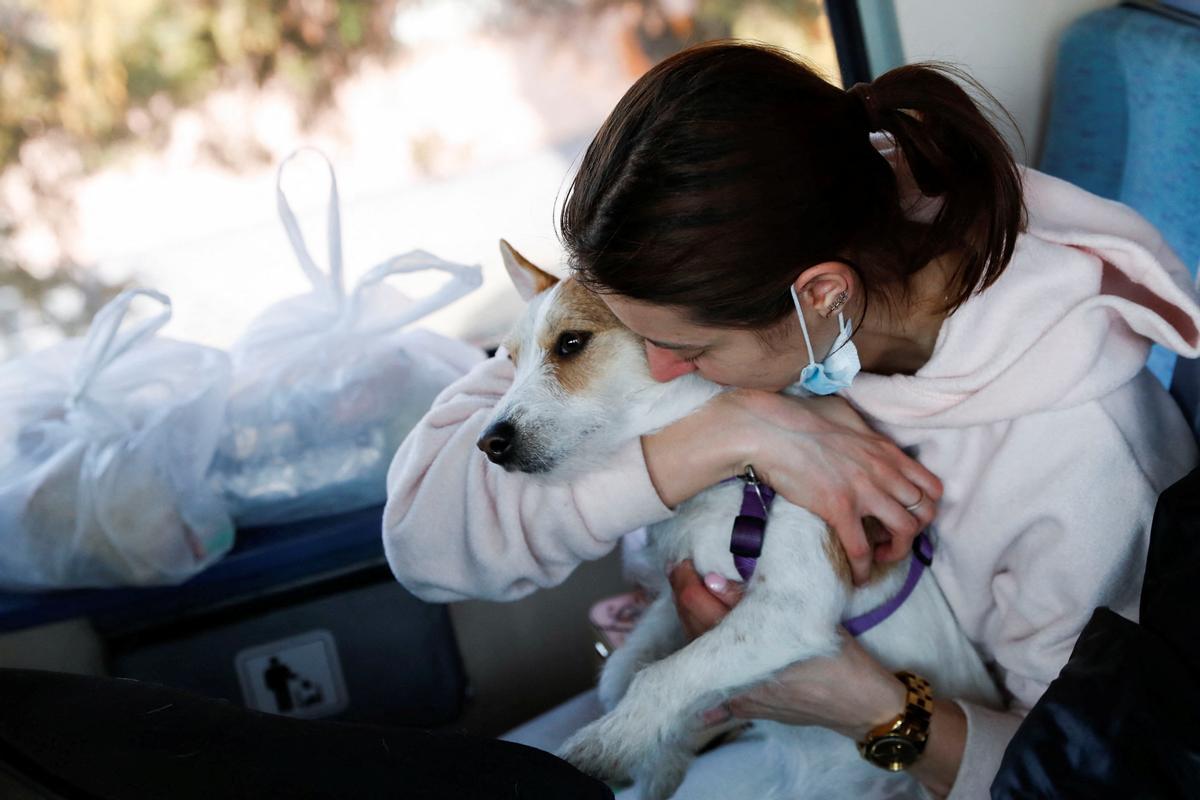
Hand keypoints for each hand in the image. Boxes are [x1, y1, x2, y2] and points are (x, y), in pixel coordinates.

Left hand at [669, 563, 965, 797]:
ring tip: (693, 600)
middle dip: (683, 599)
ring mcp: (738, 696)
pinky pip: (712, 688)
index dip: (685, 581)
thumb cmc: (841, 659)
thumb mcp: (804, 618)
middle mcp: (735, 675)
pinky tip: (695, 666)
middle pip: (692, 630)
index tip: (681, 563)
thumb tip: (712, 581)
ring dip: (692, 626)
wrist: (862, 705)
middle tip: (682, 574)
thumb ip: (756, 600)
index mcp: (747, 647)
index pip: (698, 606)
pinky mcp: (747, 708)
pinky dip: (701, 671)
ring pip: (700, 654)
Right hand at [721, 390, 940, 583]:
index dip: (926, 507)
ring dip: (897, 551)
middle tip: (893, 538)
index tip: (908, 515)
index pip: (931, 486)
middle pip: (925, 512)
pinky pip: (861, 549)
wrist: (770, 431)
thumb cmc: (800, 418)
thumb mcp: (845, 415)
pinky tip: (858, 578)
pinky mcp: (839, 508)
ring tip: (880, 556)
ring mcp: (863, 491)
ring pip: (905, 531)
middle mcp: (883, 471)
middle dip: (915, 532)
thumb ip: (864, 431)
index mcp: (886, 451)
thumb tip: (864, 438)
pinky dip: (864, 569)